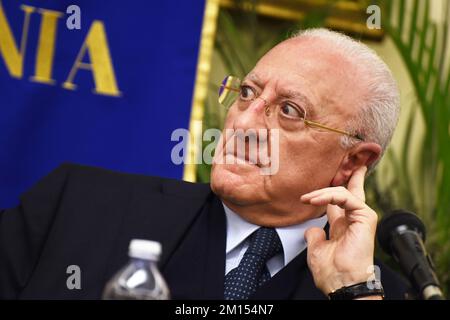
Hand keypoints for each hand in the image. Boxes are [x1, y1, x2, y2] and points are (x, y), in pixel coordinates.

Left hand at [300, 166, 377, 295]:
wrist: (342, 284)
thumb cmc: (332, 272)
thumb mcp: (316, 249)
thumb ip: (315, 235)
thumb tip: (313, 229)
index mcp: (343, 225)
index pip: (338, 201)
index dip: (330, 190)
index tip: (326, 179)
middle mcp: (353, 219)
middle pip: (350, 190)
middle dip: (348, 175)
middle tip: (348, 161)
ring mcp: (361, 216)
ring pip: (342, 192)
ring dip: (321, 193)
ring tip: (307, 198)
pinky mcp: (365, 216)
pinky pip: (346, 197)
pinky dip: (329, 196)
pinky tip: (315, 200)